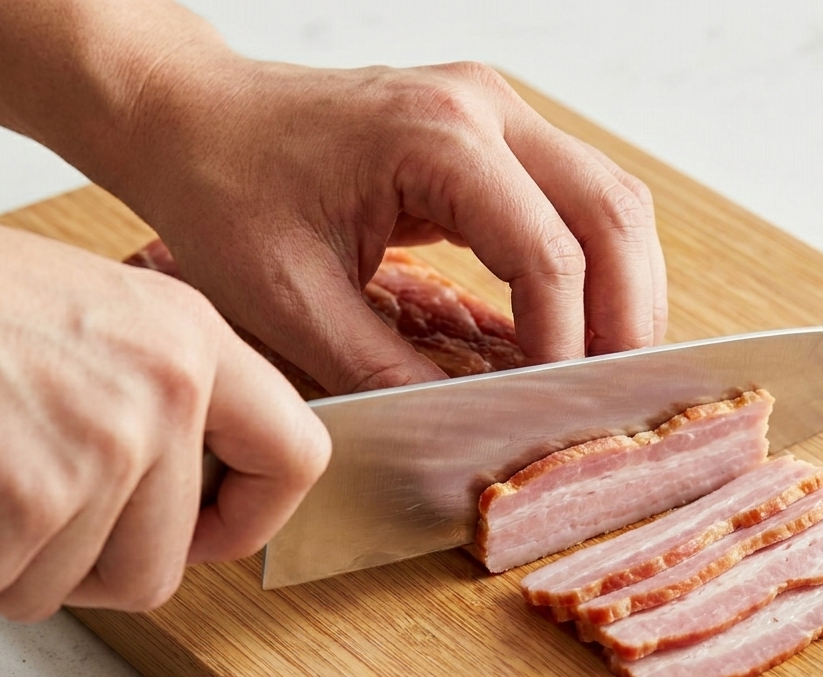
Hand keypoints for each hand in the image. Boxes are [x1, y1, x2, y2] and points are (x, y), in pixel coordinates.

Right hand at [0, 215, 330, 621]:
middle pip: (160, 567)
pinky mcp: (30, 494)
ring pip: (65, 588)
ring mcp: (104, 445)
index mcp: (191, 339)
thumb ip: (155, 398)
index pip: (297, 457)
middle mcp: (167, 390)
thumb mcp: (92, 319)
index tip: (207, 535)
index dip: (250, 519)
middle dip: (84, 569)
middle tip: (28, 520)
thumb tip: (184, 495)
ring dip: (3, 565)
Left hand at [114, 58, 667, 392]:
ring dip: (624, 287)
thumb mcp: (291, 300)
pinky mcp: (493, 135)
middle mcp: (484, 107)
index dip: (566, 342)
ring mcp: (496, 113)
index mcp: (435, 136)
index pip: (546, 250)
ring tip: (610, 366)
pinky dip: (595, 264)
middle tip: (618, 395)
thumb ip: (385, 367)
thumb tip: (471, 423)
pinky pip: (579, 198)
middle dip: (626, 315)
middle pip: (610, 212)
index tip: (557, 408)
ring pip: (612, 200)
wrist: (196, 119)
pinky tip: (582, 321)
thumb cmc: (225, 190)